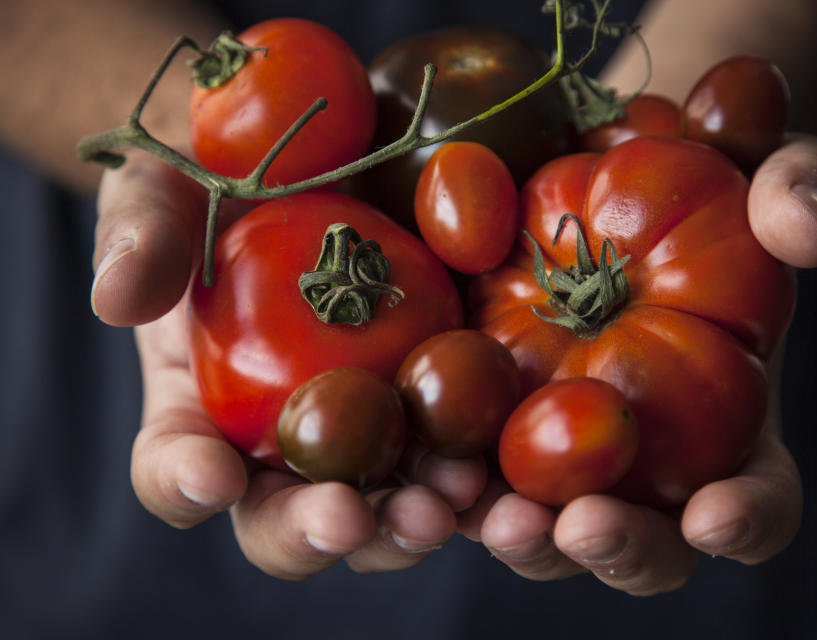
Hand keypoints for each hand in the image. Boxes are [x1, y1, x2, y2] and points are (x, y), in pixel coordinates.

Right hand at [91, 150, 486, 578]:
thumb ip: (143, 238)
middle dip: (316, 528)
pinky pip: (459, 455)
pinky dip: (482, 480)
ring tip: (444, 501)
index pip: (176, 468)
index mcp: (201, 411)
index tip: (210, 472)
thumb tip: (117, 297)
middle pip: (288, 518)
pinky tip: (506, 473)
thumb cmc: (217, 182)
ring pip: (382, 507)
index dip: (184, 480)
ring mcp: (367, 430)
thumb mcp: (168, 192)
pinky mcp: (438, 404)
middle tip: (347, 517)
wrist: (310, 157)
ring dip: (410, 520)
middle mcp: (284, 442)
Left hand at [457, 135, 816, 594]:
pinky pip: (463, 474)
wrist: (596, 162)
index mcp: (729, 429)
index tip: (714, 514)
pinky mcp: (482, 427)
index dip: (746, 519)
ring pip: (544, 530)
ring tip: (492, 512)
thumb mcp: (759, 166)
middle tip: (579, 525)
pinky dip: (444, 482)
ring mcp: (558, 454)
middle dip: (616, 547)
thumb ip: (799, 189)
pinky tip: (419, 461)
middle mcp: (644, 463)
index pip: (758, 499)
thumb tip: (805, 226)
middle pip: (643, 546)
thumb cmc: (694, 179)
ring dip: (520, 534)